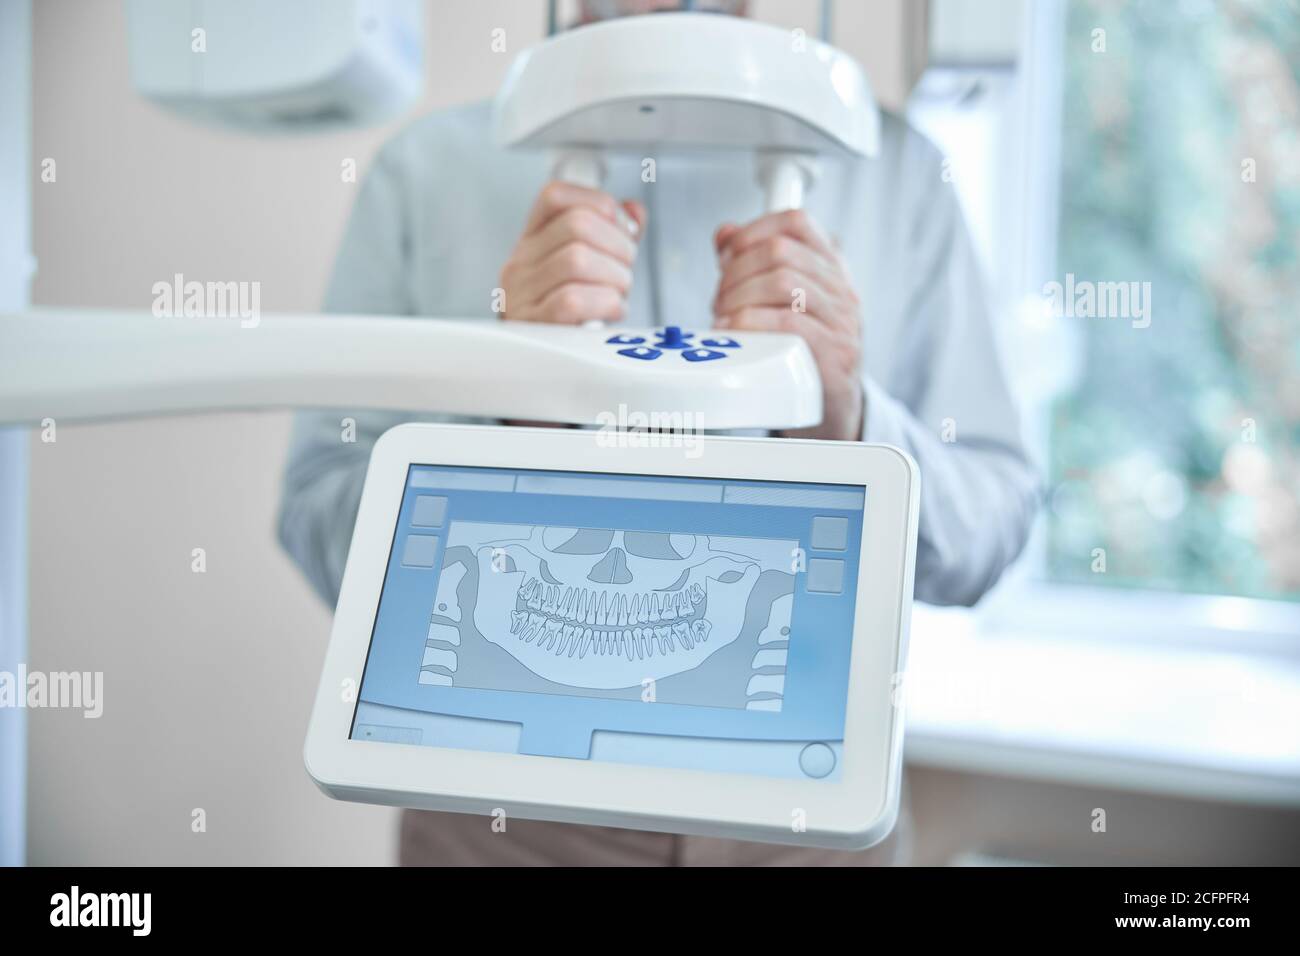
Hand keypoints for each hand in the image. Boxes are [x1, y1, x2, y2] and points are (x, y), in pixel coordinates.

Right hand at [499, 181, 645, 324]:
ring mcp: (521, 293)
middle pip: (577, 225)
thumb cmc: (566, 317)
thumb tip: (634, 212)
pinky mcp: (532, 324)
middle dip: (619, 246)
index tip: (623, 228)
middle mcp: (520, 262)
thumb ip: (612, 236)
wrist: (538, 363)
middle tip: (626, 269)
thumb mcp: (589, 269)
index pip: (555, 195)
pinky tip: (612, 310)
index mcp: (532, 241)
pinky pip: (572, 300)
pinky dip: (605, 302)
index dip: (600, 203)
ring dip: (616, 276)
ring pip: (577, 259)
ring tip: (619, 292)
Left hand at [712, 210, 862, 440]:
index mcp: (830, 268)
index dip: (752, 230)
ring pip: (782, 282)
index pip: (796, 222)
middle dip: (736, 271)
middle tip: (718, 298)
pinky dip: (749, 324)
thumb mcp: (781, 302)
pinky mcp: (835, 352)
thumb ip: (753, 264)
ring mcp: (842, 320)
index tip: (727, 255)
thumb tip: (725, 233)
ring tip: (723, 319)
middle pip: (780, 251)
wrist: (832, 405)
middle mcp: (841, 289)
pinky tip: (732, 333)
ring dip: (738, 297)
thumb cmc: (802, 350)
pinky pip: (788, 322)